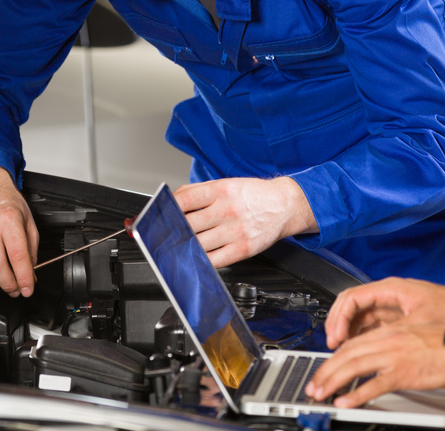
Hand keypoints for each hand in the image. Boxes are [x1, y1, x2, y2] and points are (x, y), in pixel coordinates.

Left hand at [174, 177, 317, 267]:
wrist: (285, 205)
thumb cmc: (253, 194)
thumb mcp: (226, 183)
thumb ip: (198, 190)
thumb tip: (174, 200)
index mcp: (221, 190)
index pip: (185, 199)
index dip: (167, 209)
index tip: (159, 216)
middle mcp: (227, 210)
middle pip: (188, 224)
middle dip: (172, 231)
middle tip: (162, 236)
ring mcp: (235, 231)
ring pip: (198, 244)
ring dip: (184, 248)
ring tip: (176, 248)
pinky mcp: (243, 249)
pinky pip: (215, 260)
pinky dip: (201, 261)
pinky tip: (195, 258)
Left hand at [305, 322, 444, 405]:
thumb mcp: (413, 335)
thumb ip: (394, 344)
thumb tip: (380, 359)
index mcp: (389, 332)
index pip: (352, 343)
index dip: (334, 357)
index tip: (325, 369)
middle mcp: (387, 341)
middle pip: (346, 354)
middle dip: (325, 370)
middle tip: (313, 385)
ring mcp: (394, 357)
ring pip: (353, 367)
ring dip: (333, 381)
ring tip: (321, 394)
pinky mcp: (404, 374)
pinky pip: (374, 385)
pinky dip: (357, 394)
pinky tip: (346, 402)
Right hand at [325, 278, 444, 348]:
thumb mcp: (420, 323)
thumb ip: (393, 332)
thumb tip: (372, 345)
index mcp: (392, 289)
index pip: (352, 298)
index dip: (339, 318)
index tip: (336, 336)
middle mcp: (389, 294)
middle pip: (352, 306)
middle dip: (338, 324)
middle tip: (333, 344)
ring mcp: (394, 305)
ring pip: (360, 316)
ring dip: (348, 331)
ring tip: (342, 350)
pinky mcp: (399, 317)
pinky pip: (372, 324)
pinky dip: (362, 336)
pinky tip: (359, 349)